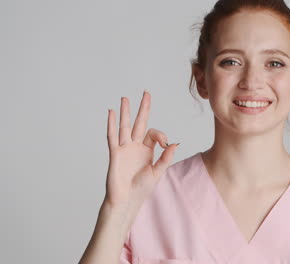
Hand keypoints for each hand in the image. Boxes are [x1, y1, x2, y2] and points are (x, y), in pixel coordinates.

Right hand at [104, 90, 178, 210]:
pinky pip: (112, 136)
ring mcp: (124, 148)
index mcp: (147, 150)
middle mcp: (135, 146)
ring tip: (125, 98)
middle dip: (143, 108)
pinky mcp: (115, 153)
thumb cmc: (142, 188)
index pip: (153, 133)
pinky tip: (111, 113)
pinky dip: (111, 124)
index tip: (165, 142)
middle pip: (139, 123)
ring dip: (125, 112)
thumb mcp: (158, 172)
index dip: (160, 134)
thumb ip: (165, 157)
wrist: (127, 200)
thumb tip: (175, 143)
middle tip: (146, 93)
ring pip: (125, 126)